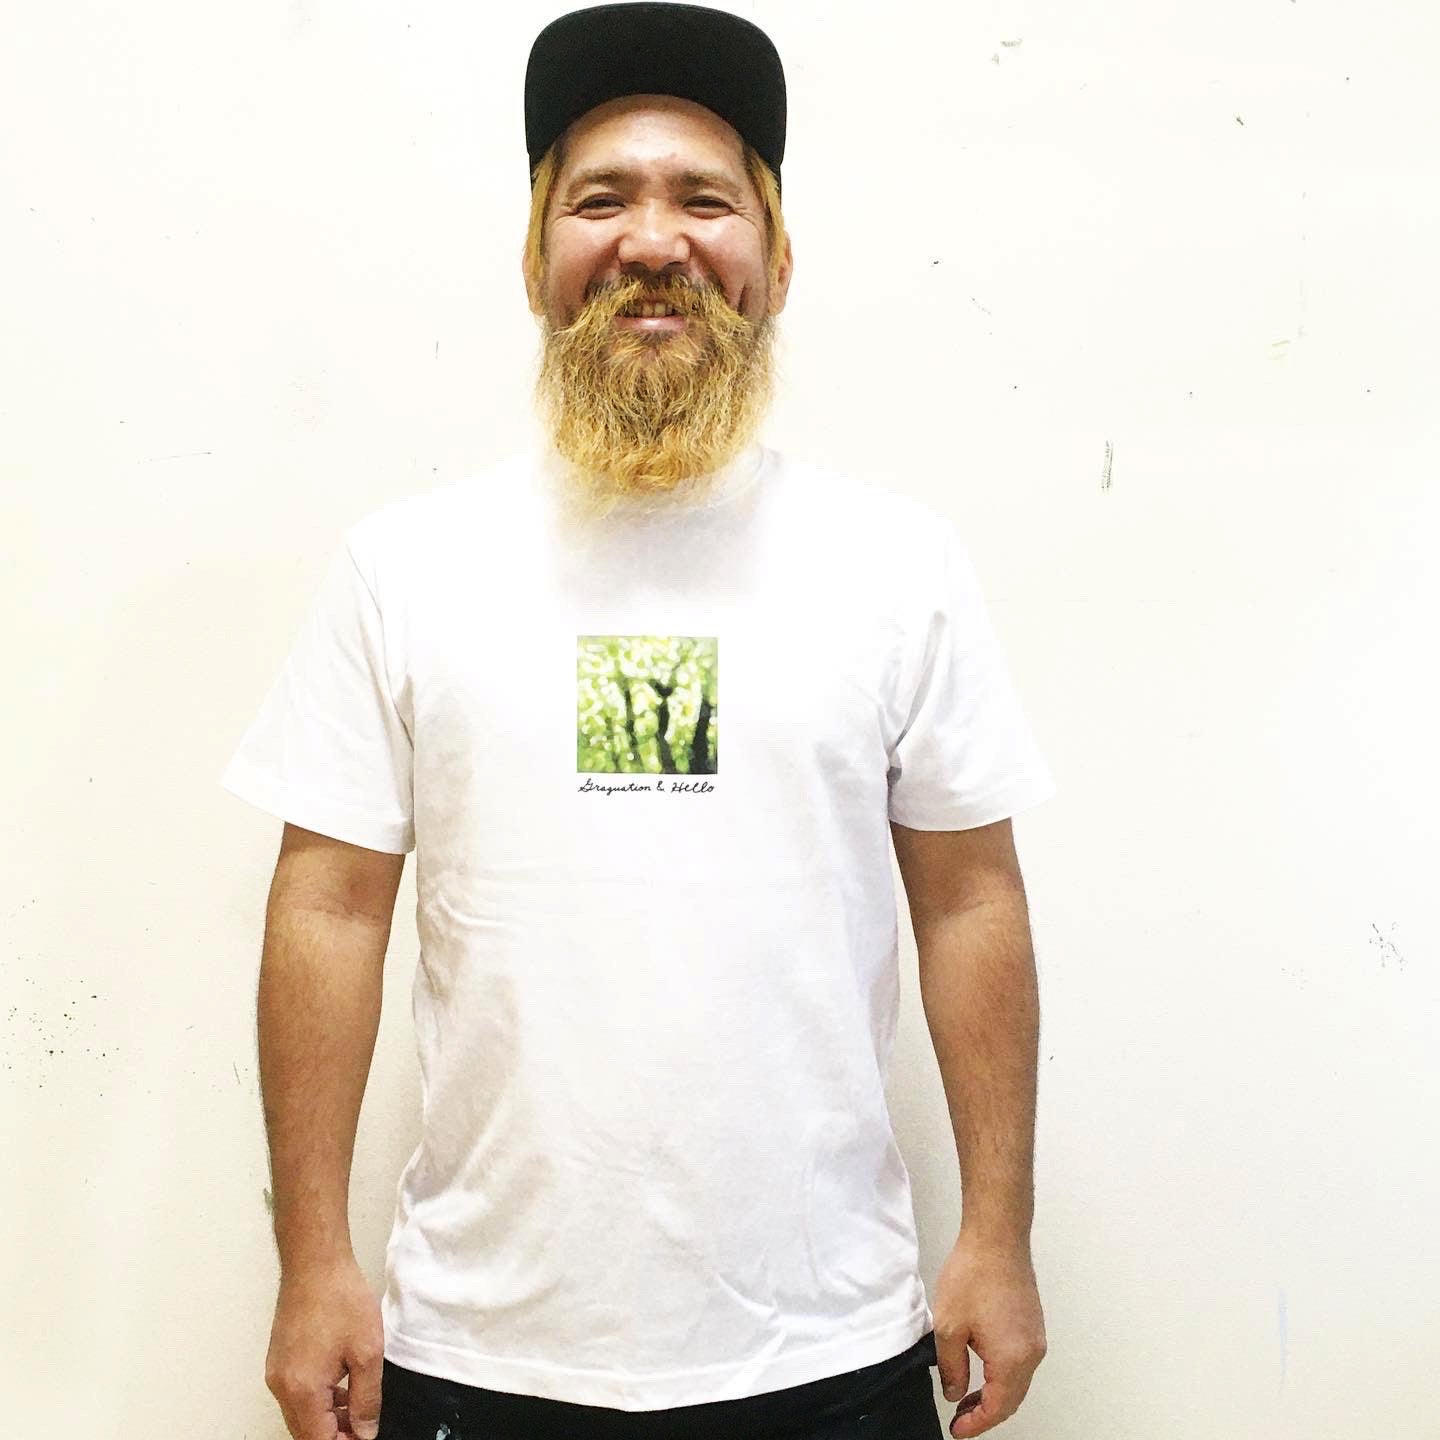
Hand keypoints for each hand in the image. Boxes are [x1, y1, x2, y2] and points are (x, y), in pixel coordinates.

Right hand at [265, 1255, 384, 1439]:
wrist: (314, 1262)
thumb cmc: (340, 1298)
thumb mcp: (367, 1352)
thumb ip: (367, 1399)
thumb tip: (365, 1431)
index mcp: (302, 1390)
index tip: (364, 1436)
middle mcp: (282, 1387)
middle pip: (305, 1432)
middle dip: (334, 1435)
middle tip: (363, 1426)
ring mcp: (276, 1373)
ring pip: (300, 1415)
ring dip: (325, 1420)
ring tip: (356, 1408)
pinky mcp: (279, 1360)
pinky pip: (295, 1395)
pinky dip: (316, 1401)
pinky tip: (340, 1387)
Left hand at [931, 1231, 1046, 1436]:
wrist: (997, 1237)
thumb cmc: (974, 1274)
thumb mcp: (949, 1326)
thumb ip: (951, 1367)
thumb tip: (955, 1391)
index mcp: (1012, 1359)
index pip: (997, 1408)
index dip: (975, 1423)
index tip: (957, 1430)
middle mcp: (1031, 1353)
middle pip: (1011, 1399)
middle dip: (985, 1412)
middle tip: (960, 1418)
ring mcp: (1035, 1337)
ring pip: (1017, 1380)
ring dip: (994, 1393)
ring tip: (967, 1395)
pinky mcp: (1032, 1323)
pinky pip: (1020, 1361)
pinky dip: (1003, 1373)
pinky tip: (982, 1366)